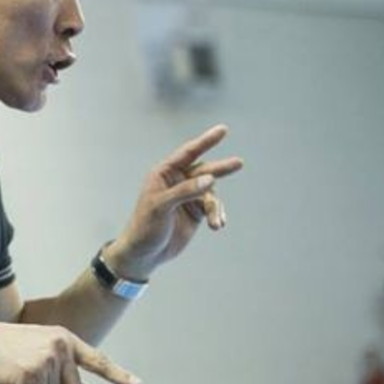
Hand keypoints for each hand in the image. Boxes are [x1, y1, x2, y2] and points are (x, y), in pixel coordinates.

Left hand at [110, 124, 243, 279]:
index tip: (223, 130)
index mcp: (163, 174)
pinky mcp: (196, 211)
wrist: (145, 253)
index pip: (187, 153)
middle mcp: (177, 181)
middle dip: (220, 169)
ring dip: (215, 208)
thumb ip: (186, 191)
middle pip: (204, 170)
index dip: (206, 141)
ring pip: (211, 193)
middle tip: (239, 163)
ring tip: (217, 222)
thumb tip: (210, 179)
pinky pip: (213, 208)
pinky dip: (217, 215)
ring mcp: (188, 196)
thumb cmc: (145, 226)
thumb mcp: (162, 206)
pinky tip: (217, 226)